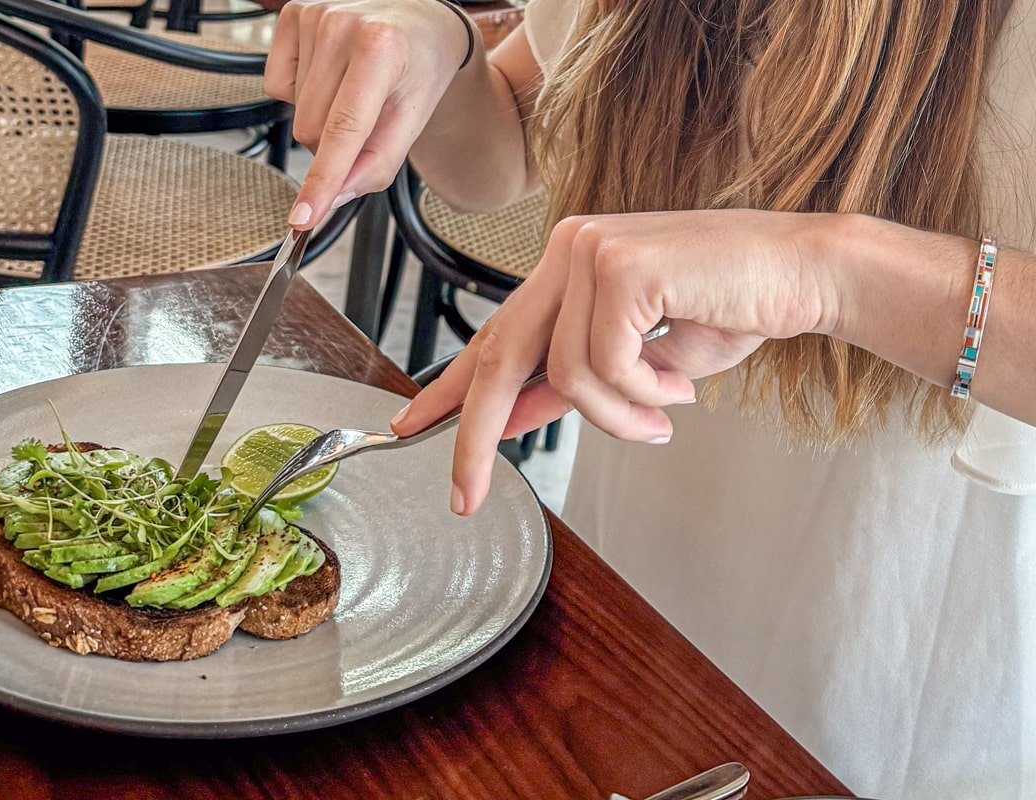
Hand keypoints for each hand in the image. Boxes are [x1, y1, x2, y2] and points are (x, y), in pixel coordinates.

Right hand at [264, 0, 471, 227]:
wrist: (422, 22)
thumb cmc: (420, 69)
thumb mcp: (413, 122)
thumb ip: (376, 165)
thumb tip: (332, 197)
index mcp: (382, 48)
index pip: (343, 129)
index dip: (322, 180)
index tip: (303, 217)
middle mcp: (343, 25)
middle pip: (310, 129)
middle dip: (334, 145)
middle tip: (366, 123)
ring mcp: (313, 15)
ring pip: (294, 112)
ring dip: (321, 117)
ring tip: (354, 92)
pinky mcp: (292, 13)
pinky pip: (277, 85)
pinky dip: (301, 93)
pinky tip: (330, 76)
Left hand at [392, 209, 844, 514]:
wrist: (805, 272)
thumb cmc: (731, 308)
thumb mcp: (639, 360)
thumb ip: (574, 382)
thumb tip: (512, 417)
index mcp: (566, 266)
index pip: (495, 334)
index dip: (450, 386)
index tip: (413, 424)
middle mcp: (567, 249)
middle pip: (500, 356)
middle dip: (475, 435)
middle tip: (464, 493)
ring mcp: (589, 250)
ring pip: (564, 375)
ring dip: (616, 417)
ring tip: (662, 415)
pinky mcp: (619, 265)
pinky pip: (604, 366)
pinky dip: (642, 395)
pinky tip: (678, 388)